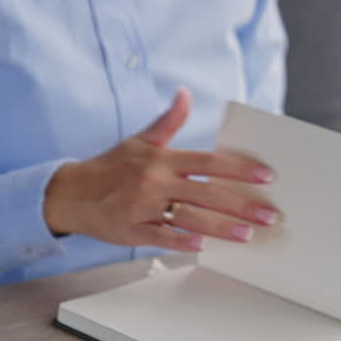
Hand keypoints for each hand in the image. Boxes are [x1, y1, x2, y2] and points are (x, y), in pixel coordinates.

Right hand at [42, 89, 279, 250]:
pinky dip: (182, 242)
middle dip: (241, 205)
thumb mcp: (140, 141)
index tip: (266, 176)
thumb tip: (185, 94)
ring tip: (248, 235)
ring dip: (221, 228)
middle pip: (207, 193)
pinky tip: (204, 246)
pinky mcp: (132, 231)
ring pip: (189, 218)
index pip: (209, 162)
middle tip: (269, 215)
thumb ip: (169, 121)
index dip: (240, 168)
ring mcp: (143, 207)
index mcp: (162, 160)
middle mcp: (155, 182)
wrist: (71, 193)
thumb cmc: (111, 168)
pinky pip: (162, 238)